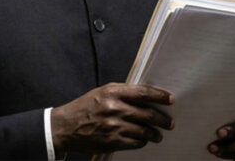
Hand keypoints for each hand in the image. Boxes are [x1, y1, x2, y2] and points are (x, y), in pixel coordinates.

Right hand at [51, 83, 173, 154]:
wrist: (63, 127)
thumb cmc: (86, 107)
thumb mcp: (103, 92)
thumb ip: (124, 92)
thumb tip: (147, 95)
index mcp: (113, 93)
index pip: (144, 93)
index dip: (160, 96)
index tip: (171, 99)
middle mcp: (114, 109)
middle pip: (148, 114)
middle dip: (163, 120)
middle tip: (170, 123)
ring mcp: (113, 126)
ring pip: (143, 131)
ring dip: (154, 134)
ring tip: (158, 135)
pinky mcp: (110, 141)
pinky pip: (134, 143)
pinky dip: (142, 142)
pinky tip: (144, 141)